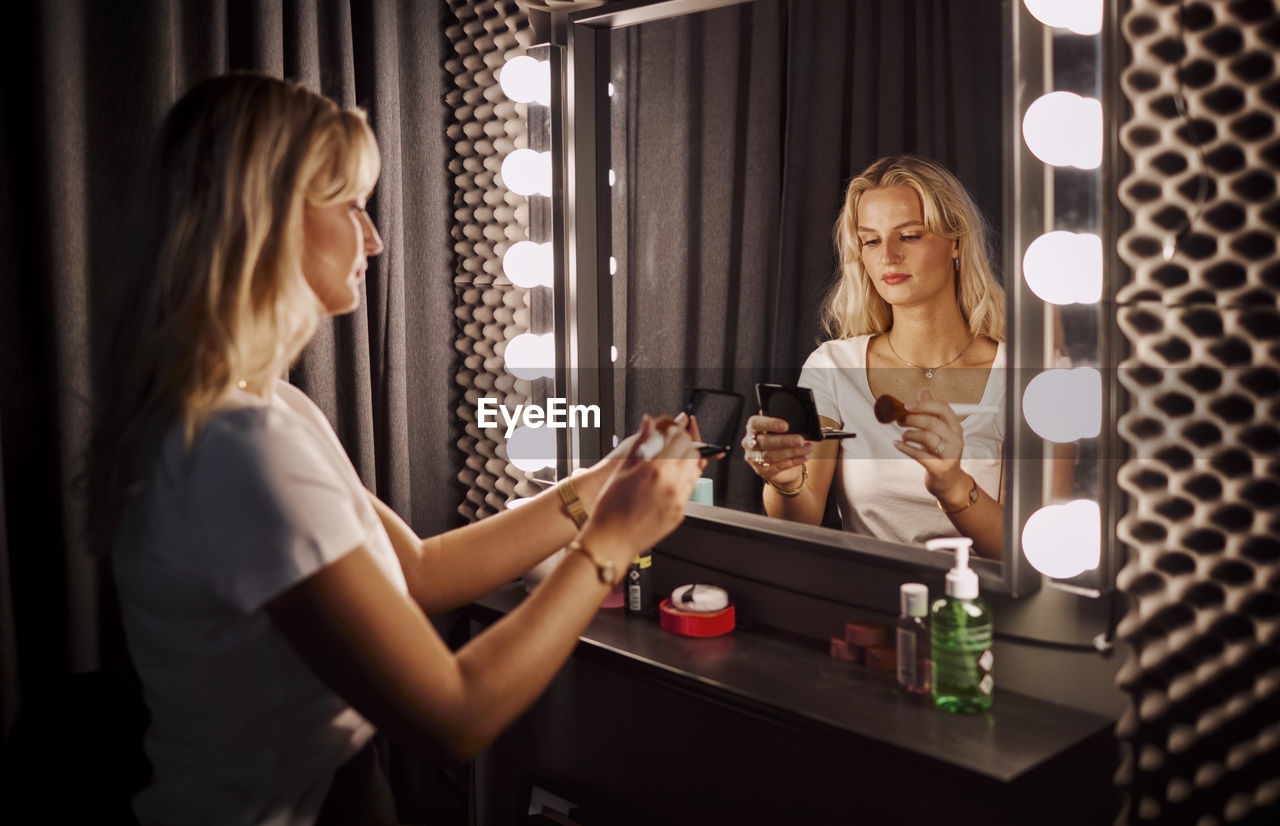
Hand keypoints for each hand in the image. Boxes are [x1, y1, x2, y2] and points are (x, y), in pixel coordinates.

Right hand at [578, 412, 706, 508]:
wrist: (611, 540)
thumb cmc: (611, 509)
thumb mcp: (622, 470)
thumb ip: (640, 443)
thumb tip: (649, 423)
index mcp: (656, 470)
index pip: (681, 440)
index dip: (677, 432)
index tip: (670, 432)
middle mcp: (672, 484)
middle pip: (693, 454)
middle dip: (685, 446)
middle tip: (672, 446)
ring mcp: (678, 501)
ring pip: (695, 472)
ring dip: (686, 463)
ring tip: (670, 464)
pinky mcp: (680, 514)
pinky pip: (689, 491)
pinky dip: (683, 482)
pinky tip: (666, 483)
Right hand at [741, 414, 811, 486]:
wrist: (778, 464)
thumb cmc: (779, 443)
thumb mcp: (779, 431)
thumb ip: (783, 425)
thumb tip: (799, 421)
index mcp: (752, 429)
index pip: (755, 423)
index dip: (769, 423)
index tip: (785, 426)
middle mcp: (749, 443)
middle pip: (765, 441)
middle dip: (784, 441)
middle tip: (800, 440)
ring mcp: (754, 458)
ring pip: (771, 455)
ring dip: (792, 452)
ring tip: (807, 449)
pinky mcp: (762, 470)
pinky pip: (778, 466)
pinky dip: (792, 462)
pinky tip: (803, 458)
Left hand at [892, 388, 967, 499]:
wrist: (947, 482)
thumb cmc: (940, 454)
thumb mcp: (937, 432)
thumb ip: (930, 412)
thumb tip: (923, 391)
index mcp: (956, 427)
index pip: (943, 408)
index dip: (923, 405)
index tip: (906, 405)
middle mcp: (956, 439)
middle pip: (932, 422)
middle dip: (911, 419)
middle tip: (899, 420)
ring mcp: (950, 454)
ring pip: (926, 437)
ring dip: (909, 434)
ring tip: (904, 437)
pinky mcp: (941, 468)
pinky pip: (920, 455)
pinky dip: (905, 448)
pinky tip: (898, 444)